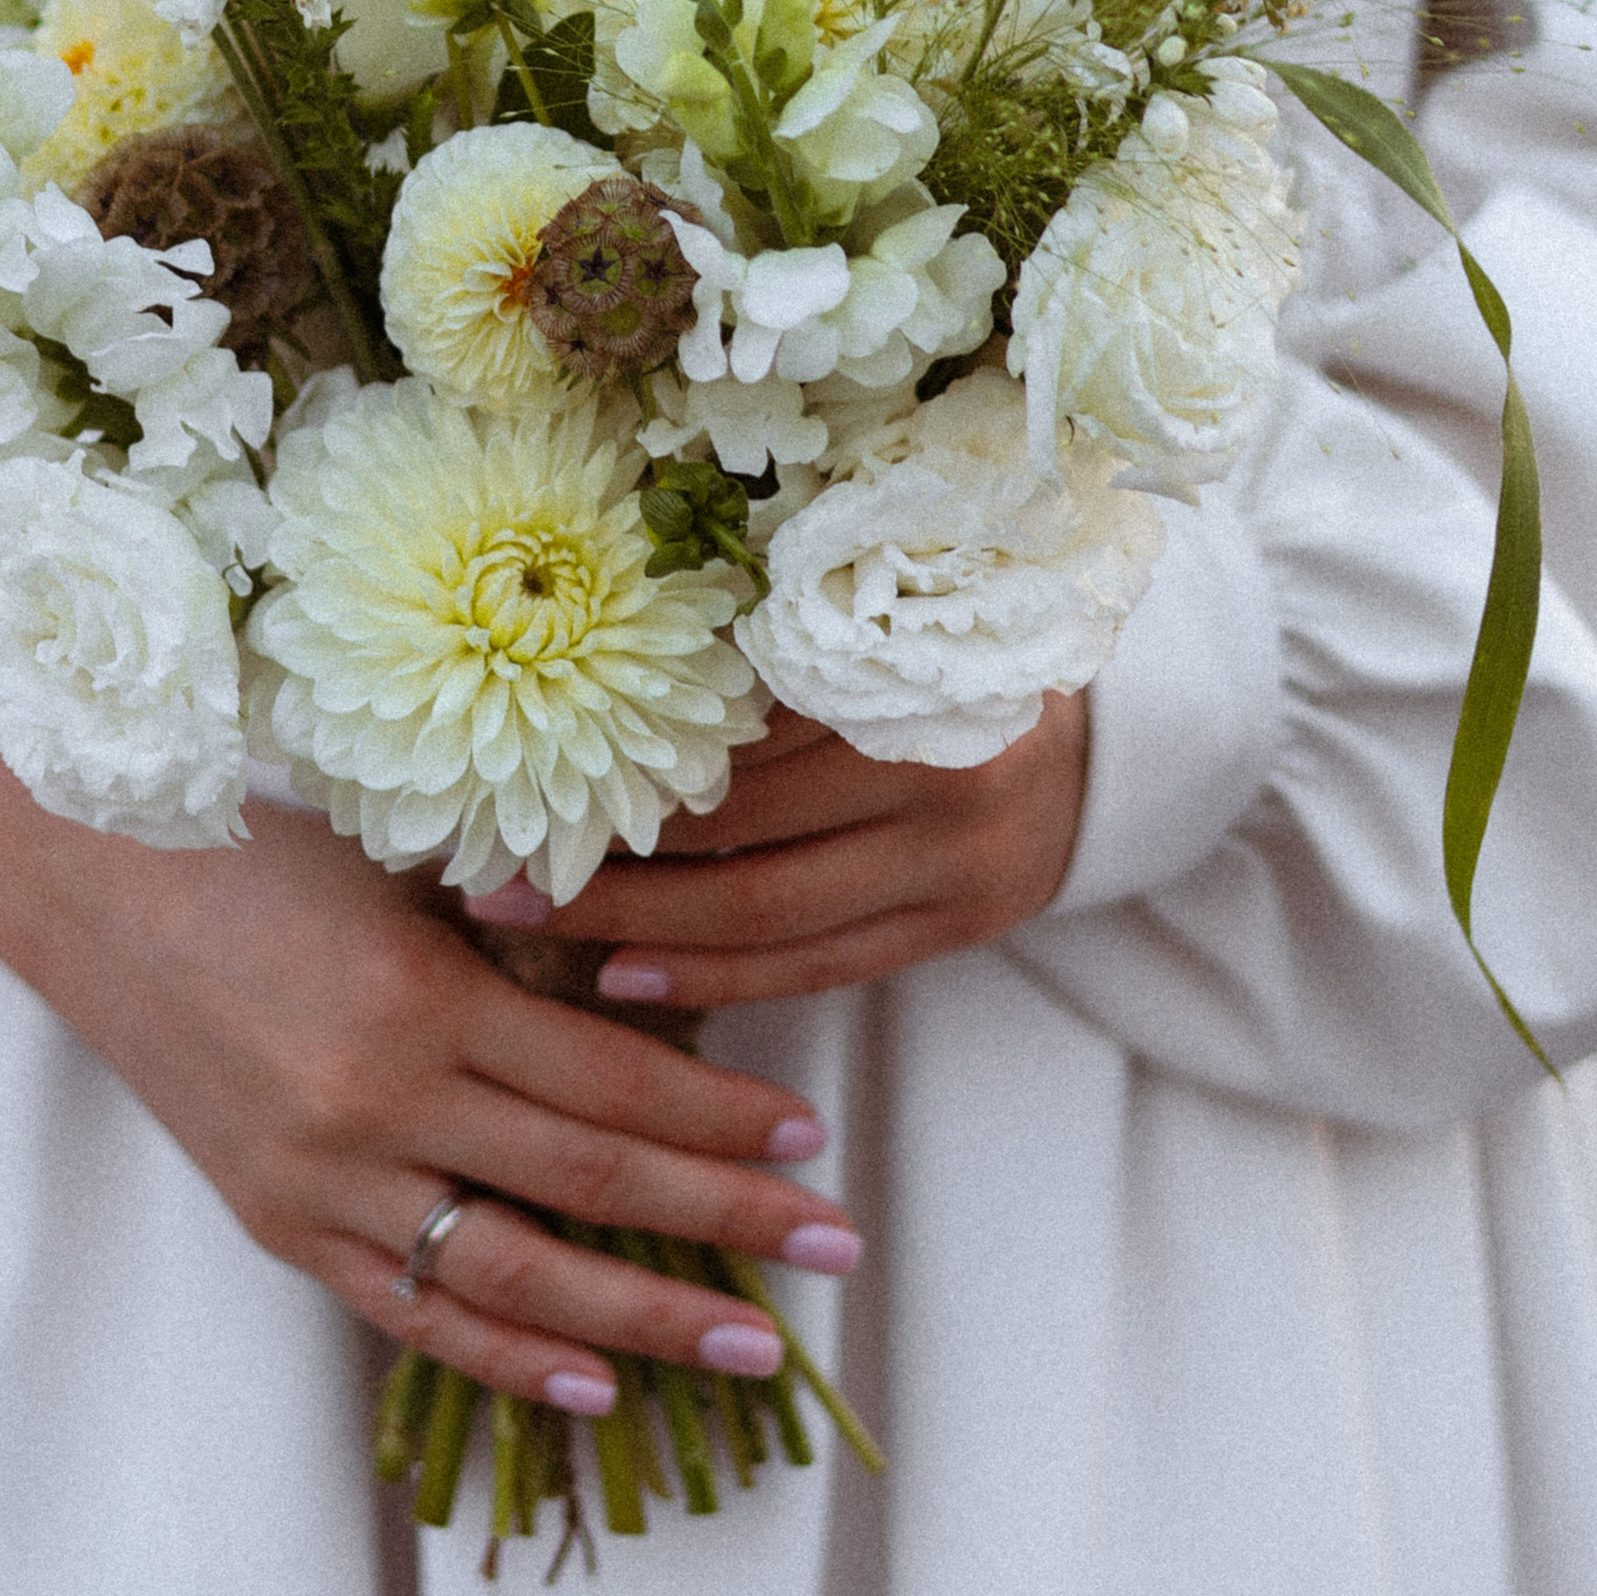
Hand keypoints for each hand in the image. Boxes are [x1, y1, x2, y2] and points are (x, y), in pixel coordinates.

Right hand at [0, 637, 867, 1414]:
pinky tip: (592, 1384)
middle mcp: (377, 1102)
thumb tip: (665, 983)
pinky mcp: (277, 1222)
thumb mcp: (407, 865)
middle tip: (837, 1255)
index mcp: (422, 996)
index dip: (724, 1123)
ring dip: (643, 1319)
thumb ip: (521, 933)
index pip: (615, 1082)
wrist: (86, 880)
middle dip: (727, 1225)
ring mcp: (321, 1177)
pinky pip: (409, 1313)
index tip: (814, 1147)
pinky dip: (505, 1358)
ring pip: (513, 1277)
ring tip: (750, 1346)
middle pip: (589, 1184)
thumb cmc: (262, 845)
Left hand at [497, 691, 1088, 1012]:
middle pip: (742, 825)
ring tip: (537, 920)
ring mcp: (953, 863)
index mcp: (905, 671)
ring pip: (770, 910)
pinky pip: (818, 966)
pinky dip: (718, 978)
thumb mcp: (873, 616)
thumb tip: (582, 659)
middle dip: (610, 849)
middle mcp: (938, 771)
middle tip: (492, 860)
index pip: (736, 722)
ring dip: (643, 924)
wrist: (1104, 739)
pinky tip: (626, 979)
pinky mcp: (956, 925)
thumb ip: (762, 636)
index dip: (619, 743)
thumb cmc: (950, 651)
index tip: (513, 757)